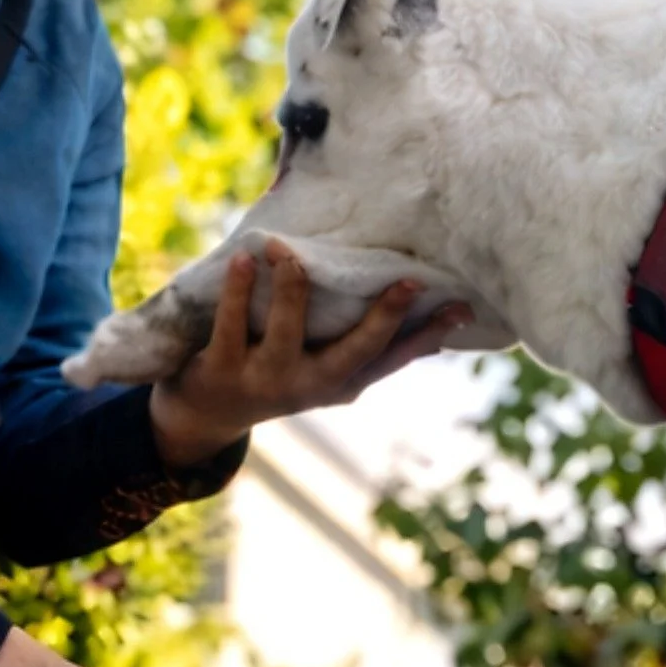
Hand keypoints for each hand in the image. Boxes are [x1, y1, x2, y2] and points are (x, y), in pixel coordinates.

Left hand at [148, 239, 470, 468]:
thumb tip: (439, 305)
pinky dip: (239, 291)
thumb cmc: (279, 372)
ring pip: (286, 335)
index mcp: (341, 380)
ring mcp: (266, 380)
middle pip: (354, 351)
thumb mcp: (326, 368)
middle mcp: (310, 385)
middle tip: (407, 282)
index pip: (394, 357)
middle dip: (383, 317)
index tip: (461, 306)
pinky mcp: (222, 371)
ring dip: (291, 289)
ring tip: (290, 250)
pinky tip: (247, 260)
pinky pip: (232, 327)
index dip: (429, 334)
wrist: (204, 416)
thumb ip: (368, 339)